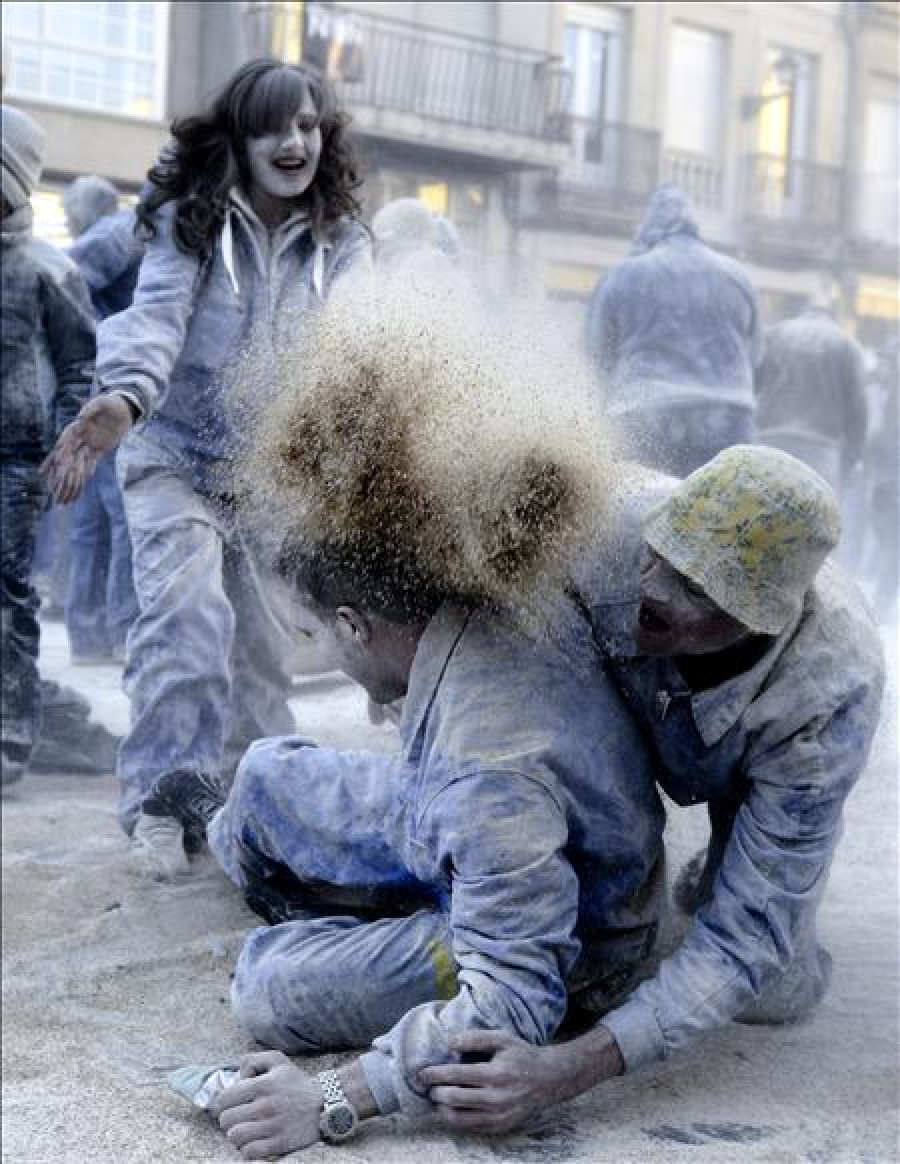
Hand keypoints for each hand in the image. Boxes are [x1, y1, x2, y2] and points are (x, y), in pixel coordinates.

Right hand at [41, 394, 133, 503]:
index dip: (58, 453)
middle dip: (61, 469)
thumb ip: (90, 409)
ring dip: (72, 473)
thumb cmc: (110, 403)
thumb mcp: (101, 403)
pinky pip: (92, 462)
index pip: (65, 442)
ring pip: (78, 461)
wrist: (124, 409)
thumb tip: (80, 417)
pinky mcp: (101, 449)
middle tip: (53, 482)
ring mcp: (90, 443)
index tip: (53, 464)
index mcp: (77, 426)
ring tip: (66, 482)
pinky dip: (88, 470)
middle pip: (68, 455)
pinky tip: (83, 480)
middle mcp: (81, 437)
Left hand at [209, 1050, 321, 1158]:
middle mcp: (265, 1105)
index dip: (222, 1104)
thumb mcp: (277, 1060)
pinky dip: (247, 1148)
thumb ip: (252, 1060)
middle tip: (238, 1118)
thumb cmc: (296, 1082)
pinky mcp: (280, 1143)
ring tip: (245, 1130)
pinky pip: (249, 1152)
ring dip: (237, 1135)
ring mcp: (272, 1126)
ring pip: (234, 1137)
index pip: (223, 1099)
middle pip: (226, 1120)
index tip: (229, 1106)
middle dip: (228, 1119)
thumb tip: (236, 1077)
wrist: (325, 1103)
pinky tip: (254, 1141)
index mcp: (262, 1084)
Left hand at [418, 1026, 622, 1134]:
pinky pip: (470, 1127)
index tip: (421, 1073)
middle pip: (454, 1099)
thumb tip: (449, 1041)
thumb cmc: (521, 1055)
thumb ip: (475, 1037)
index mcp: (496, 1074)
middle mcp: (497, 1098)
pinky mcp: (500, 1127)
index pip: (456, 1076)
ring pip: (459, 1118)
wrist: (548, 1079)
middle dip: (435, 1092)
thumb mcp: (502, 1038)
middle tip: (427, 1085)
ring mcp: (498, 1116)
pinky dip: (456, 1119)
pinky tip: (450, 1108)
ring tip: (437, 1098)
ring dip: (442, 1108)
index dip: (435, 1074)